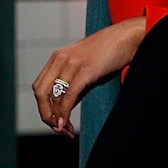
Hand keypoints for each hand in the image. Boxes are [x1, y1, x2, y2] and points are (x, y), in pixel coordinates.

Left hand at [33, 15, 145, 137]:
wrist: (128, 37)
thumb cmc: (109, 55)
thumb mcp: (86, 70)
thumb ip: (74, 86)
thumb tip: (65, 109)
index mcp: (57, 58)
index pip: (39, 87)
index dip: (43, 108)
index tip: (55, 122)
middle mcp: (59, 59)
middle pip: (39, 92)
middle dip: (45, 114)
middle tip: (57, 128)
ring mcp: (71, 63)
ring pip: (51, 96)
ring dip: (56, 118)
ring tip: (65, 130)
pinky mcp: (84, 70)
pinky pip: (68, 95)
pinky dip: (64, 112)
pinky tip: (67, 123)